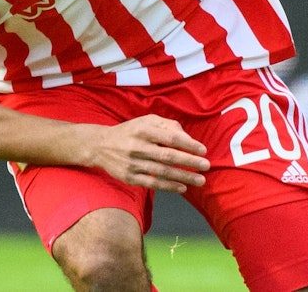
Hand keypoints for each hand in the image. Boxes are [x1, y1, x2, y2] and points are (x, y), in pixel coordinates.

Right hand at [80, 115, 210, 192]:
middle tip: (206, 166)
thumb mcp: (147, 121)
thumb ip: (168, 125)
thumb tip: (188, 138)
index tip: (203, 150)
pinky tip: (182, 187)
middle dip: (189, 162)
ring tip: (200, 180)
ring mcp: (132, 163)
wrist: (101, 146)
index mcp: (143, 129)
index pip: (170, 138)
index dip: (188, 144)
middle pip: (168, 156)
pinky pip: (152, 184)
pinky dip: (169, 186)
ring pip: (162, 172)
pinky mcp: (129, 177)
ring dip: (183, 177)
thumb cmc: (131, 131)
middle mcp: (137, 146)